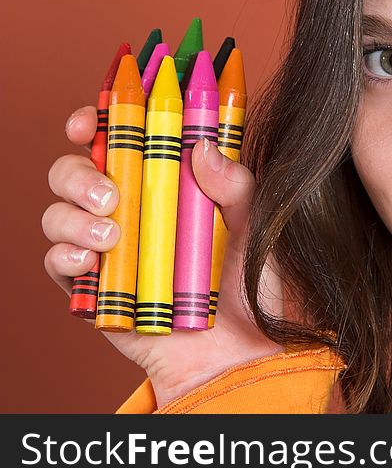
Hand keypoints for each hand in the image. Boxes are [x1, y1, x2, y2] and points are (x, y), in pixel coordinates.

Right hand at [43, 106, 283, 406]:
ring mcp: (110, 246)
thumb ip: (237, 184)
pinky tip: (92, 261)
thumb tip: (201, 147)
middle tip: (110, 192)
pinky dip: (66, 254)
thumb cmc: (251, 285)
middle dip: (78, 169)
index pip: (127, 137)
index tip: (96, 114)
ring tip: (112, 234)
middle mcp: (135, 208)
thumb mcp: (259, 225)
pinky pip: (58, 260)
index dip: (103, 116)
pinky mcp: (94, 286)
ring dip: (72, 214)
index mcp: (171, 184)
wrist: (238, 353)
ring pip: (59, 209)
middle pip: (80, 167)